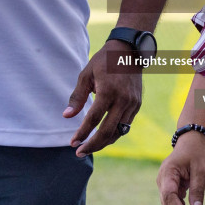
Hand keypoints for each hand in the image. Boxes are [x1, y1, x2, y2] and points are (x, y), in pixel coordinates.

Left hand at [65, 40, 141, 155]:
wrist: (130, 51)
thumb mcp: (86, 75)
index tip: (72, 143)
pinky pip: (125, 125)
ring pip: (119, 132)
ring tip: (90, 147)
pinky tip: (103, 136)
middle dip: (93, 145)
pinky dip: (114, 133)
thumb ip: (77, 97)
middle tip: (79, 153)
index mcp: (108, 91)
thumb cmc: (104, 62)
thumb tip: (67, 116)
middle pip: (108, 131)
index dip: (82, 133)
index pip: (93, 119)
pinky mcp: (137, 105)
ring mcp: (132, 104)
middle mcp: (123, 100)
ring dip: (104, 143)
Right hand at [157, 132, 204, 204]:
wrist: (192, 140)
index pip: (169, 195)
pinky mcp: (171, 188)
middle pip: (168, 204)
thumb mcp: (201, 169)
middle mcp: (163, 180)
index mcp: (168, 172)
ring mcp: (165, 184)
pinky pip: (175, 202)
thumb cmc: (197, 152)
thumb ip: (198, 189)